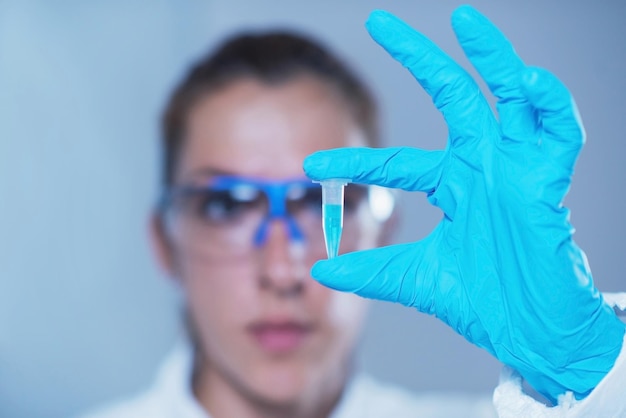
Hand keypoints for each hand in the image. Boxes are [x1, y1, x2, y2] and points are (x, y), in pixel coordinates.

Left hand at [303, 6, 623, 402]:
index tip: (313, 165)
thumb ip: (371, 271)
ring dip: (493, 57)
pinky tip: (526, 81)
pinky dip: (549, 104)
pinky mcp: (549, 180)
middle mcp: (483, 165)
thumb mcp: (415, 278)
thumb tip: (319, 270)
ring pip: (508, 98)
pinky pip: (558, 131)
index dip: (358, 160)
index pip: (397, 162)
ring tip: (466, 21)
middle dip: (418, 56)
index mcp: (453, 183)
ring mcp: (516, 168)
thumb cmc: (482, 300)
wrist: (529, 330)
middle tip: (380, 20)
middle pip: (452, 95)